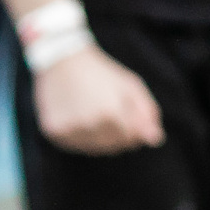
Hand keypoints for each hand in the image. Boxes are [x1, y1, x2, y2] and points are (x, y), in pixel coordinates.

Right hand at [35, 45, 164, 154]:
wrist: (61, 60)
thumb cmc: (101, 72)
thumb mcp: (131, 85)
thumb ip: (147, 113)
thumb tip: (155, 139)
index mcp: (111, 113)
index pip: (132, 138)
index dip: (132, 127)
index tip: (122, 110)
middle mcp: (89, 124)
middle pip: (113, 146)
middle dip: (116, 133)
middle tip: (105, 110)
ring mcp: (69, 129)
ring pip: (94, 149)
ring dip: (97, 137)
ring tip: (90, 113)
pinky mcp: (54, 131)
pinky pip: (74, 145)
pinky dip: (78, 136)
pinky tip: (76, 117)